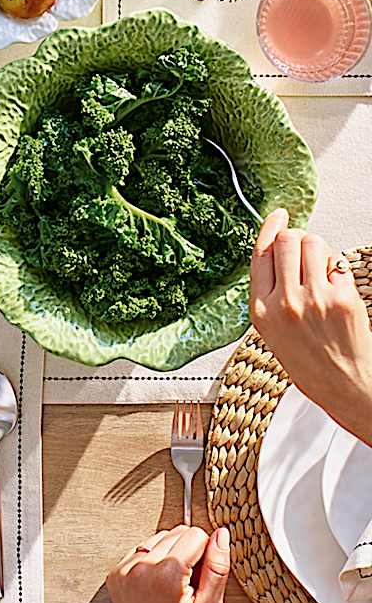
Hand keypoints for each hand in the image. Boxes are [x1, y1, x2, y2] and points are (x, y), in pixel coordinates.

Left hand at [106, 525, 228, 602]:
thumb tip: (221, 535)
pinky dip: (152, 561)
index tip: (201, 577)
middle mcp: (140, 567)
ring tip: (172, 587)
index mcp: (165, 575)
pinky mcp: (115, 574)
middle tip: (187, 586)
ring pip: (158, 538)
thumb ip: (217, 567)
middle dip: (188, 553)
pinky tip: (157, 586)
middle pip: (176, 533)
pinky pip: (141, 550)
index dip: (206, 554)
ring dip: (170, 554)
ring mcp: (123, 570)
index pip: (195, 534)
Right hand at [250, 209, 371, 441]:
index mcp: (261, 310)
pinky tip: (335, 285)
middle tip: (302, 246)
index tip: (278, 217)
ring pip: (313, 244)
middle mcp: (285, 303)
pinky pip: (337, 263)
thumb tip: (277, 251)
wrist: (342, 384)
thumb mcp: (270, 329)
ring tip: (320, 268)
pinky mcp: (342, 299)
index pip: (260, 254)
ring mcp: (315, 300)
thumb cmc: (308, 361)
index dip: (270, 228)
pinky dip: (336, 268)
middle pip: (286, 241)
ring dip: (317, 248)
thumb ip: (269, 292)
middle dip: (296, 237)